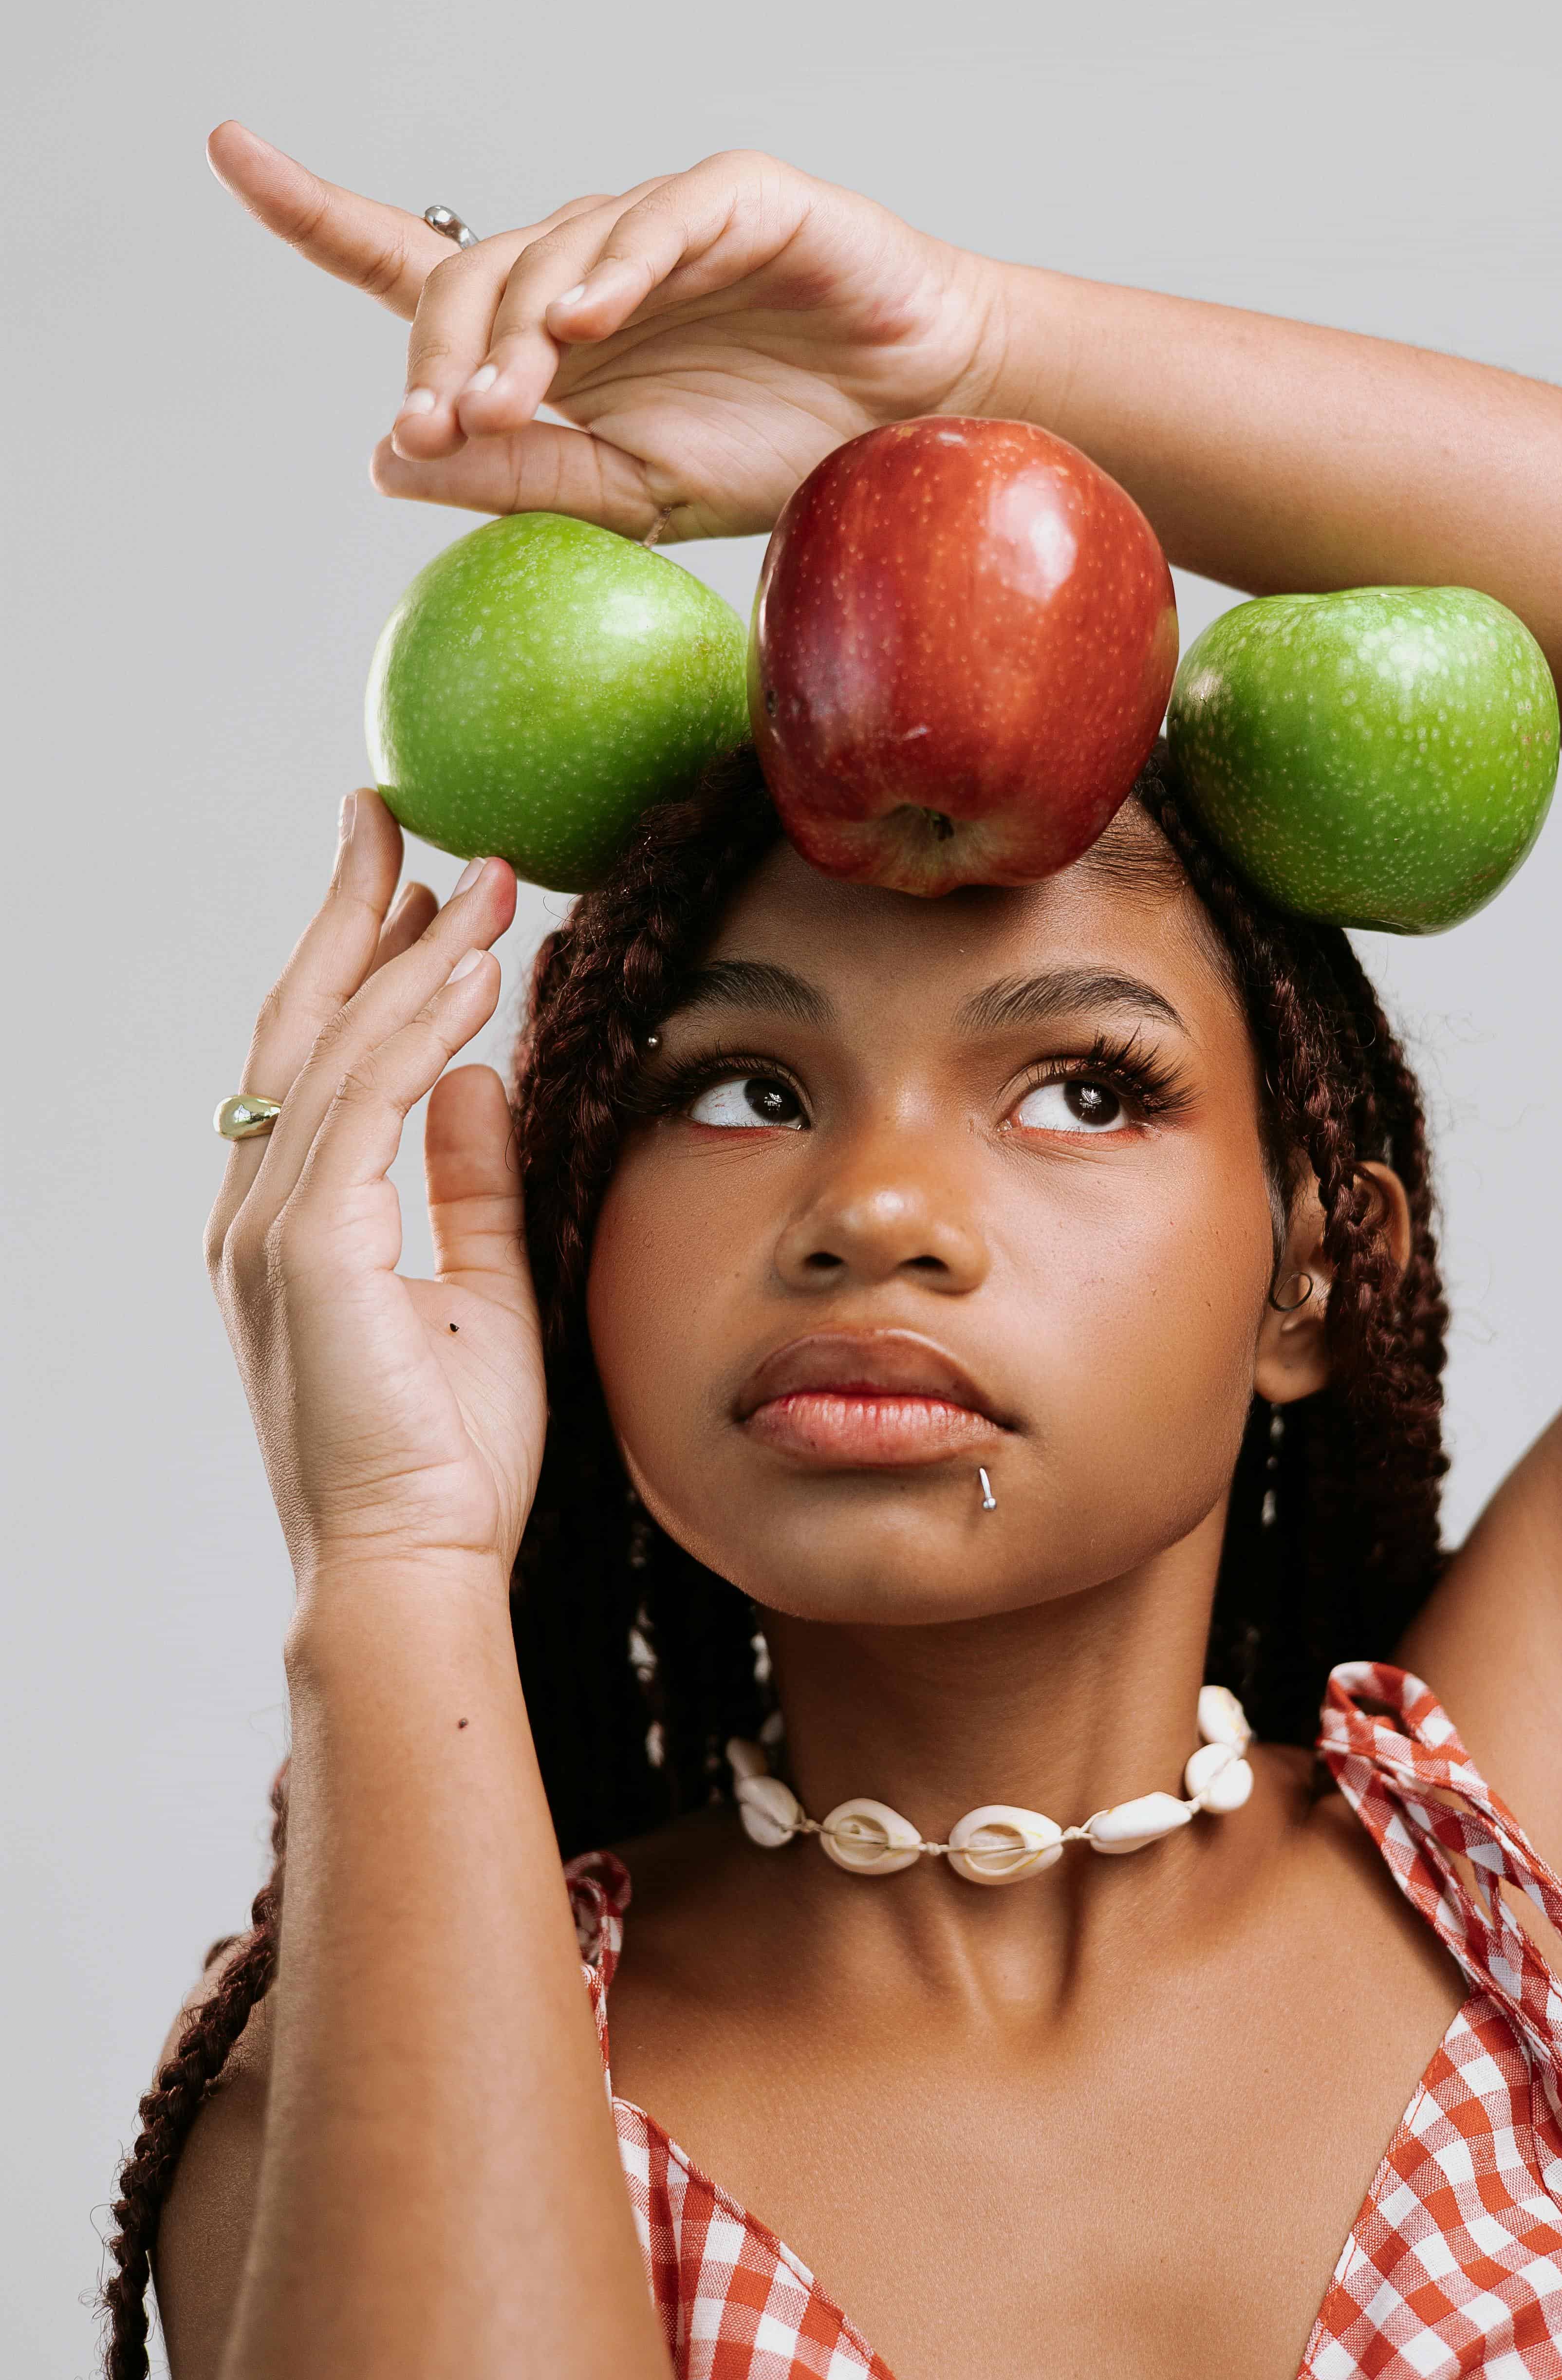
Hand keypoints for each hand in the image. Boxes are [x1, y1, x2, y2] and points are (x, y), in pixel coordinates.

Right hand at [205, 792, 544, 1593]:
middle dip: (353, 914)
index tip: (416, 882)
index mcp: (295, 1221)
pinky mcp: (307, 1245)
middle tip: (400, 817)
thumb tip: (481, 1074)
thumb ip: (467, 1177)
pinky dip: (416, 1027)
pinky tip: (469, 968)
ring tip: (478, 875)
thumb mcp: (477, 1283)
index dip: (362, 960)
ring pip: (336, 1047)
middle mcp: (262, 1209)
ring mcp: (272, 1226)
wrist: (414, 1562)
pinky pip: (363, 1103)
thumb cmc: (445, 1452)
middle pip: (302, 1024)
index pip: (321, 1058)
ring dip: (409, 952)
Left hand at [208, 124, 1005, 541]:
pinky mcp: (734, 202)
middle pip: (468, 284)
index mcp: (548, 338)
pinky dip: (615, 267)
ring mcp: (657, 228)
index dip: (313, 211)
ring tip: (506, 403)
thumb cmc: (777, 450)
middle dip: (440, 357)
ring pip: (550, 258)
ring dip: (514, 335)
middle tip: (440, 430)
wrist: (914, 426)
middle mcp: (586, 270)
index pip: (408, 266)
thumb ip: (519, 476)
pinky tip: (587, 320)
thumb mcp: (632, 497)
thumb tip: (392, 459)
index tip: (229, 153)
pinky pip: (656, 222)